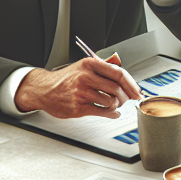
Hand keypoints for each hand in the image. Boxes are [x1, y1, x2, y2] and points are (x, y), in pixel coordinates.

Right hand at [15, 52, 141, 117]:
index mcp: (89, 64)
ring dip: (117, 105)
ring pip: (111, 101)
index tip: (136, 90)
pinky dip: (112, 114)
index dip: (131, 83)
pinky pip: (102, 112)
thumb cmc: (65, 79)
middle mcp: (85, 77)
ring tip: (114, 105)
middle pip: (117, 88)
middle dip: (126, 96)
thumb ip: (103, 66)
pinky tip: (113, 113)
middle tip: (127, 99)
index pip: (118, 73)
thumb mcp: (83, 66)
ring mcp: (81, 92)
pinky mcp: (78, 107)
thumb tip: (122, 69)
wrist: (44, 89)